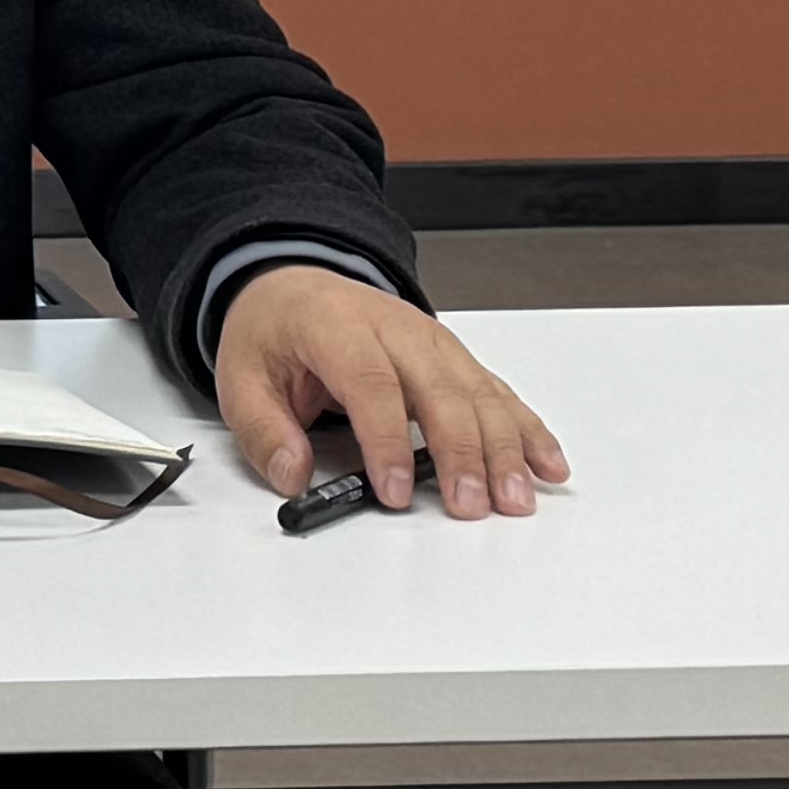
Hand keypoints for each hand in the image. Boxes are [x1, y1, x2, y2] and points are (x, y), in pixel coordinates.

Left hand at [215, 269, 565, 518]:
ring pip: (478, 393)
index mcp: (336, 327)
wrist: (295, 283)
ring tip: (514, 498)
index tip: (392, 492)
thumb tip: (292, 477)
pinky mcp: (453, 358)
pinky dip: (526, 429)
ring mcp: (432, 342)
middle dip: (461, 452)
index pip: (371, 384)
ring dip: (503, 447)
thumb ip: (264, 431)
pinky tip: (546, 464)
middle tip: (469, 505)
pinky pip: (497, 392)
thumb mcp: (241, 376)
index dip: (386, 441)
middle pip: (440, 390)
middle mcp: (395, 330)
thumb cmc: (275, 331)